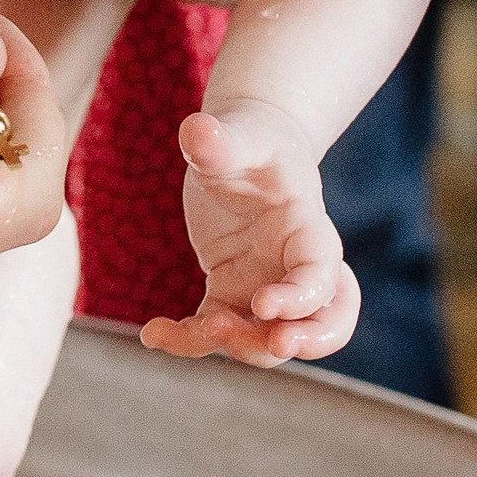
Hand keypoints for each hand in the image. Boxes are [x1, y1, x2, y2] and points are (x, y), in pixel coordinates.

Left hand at [140, 97, 357, 365]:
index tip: (264, 305)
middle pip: (323, 321)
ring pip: (270, 339)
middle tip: (270, 346)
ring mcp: (265, 286)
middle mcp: (295, 266)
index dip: (303, 296)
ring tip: (192, 331)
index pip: (322, 271)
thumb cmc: (252, 139)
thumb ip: (221, 138)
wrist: (246, 148)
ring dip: (240, 346)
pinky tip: (153, 334)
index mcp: (308, 228)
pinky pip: (218, 330)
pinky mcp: (231, 294)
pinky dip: (190, 340)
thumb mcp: (239, 134)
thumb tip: (196, 130)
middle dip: (303, 341)